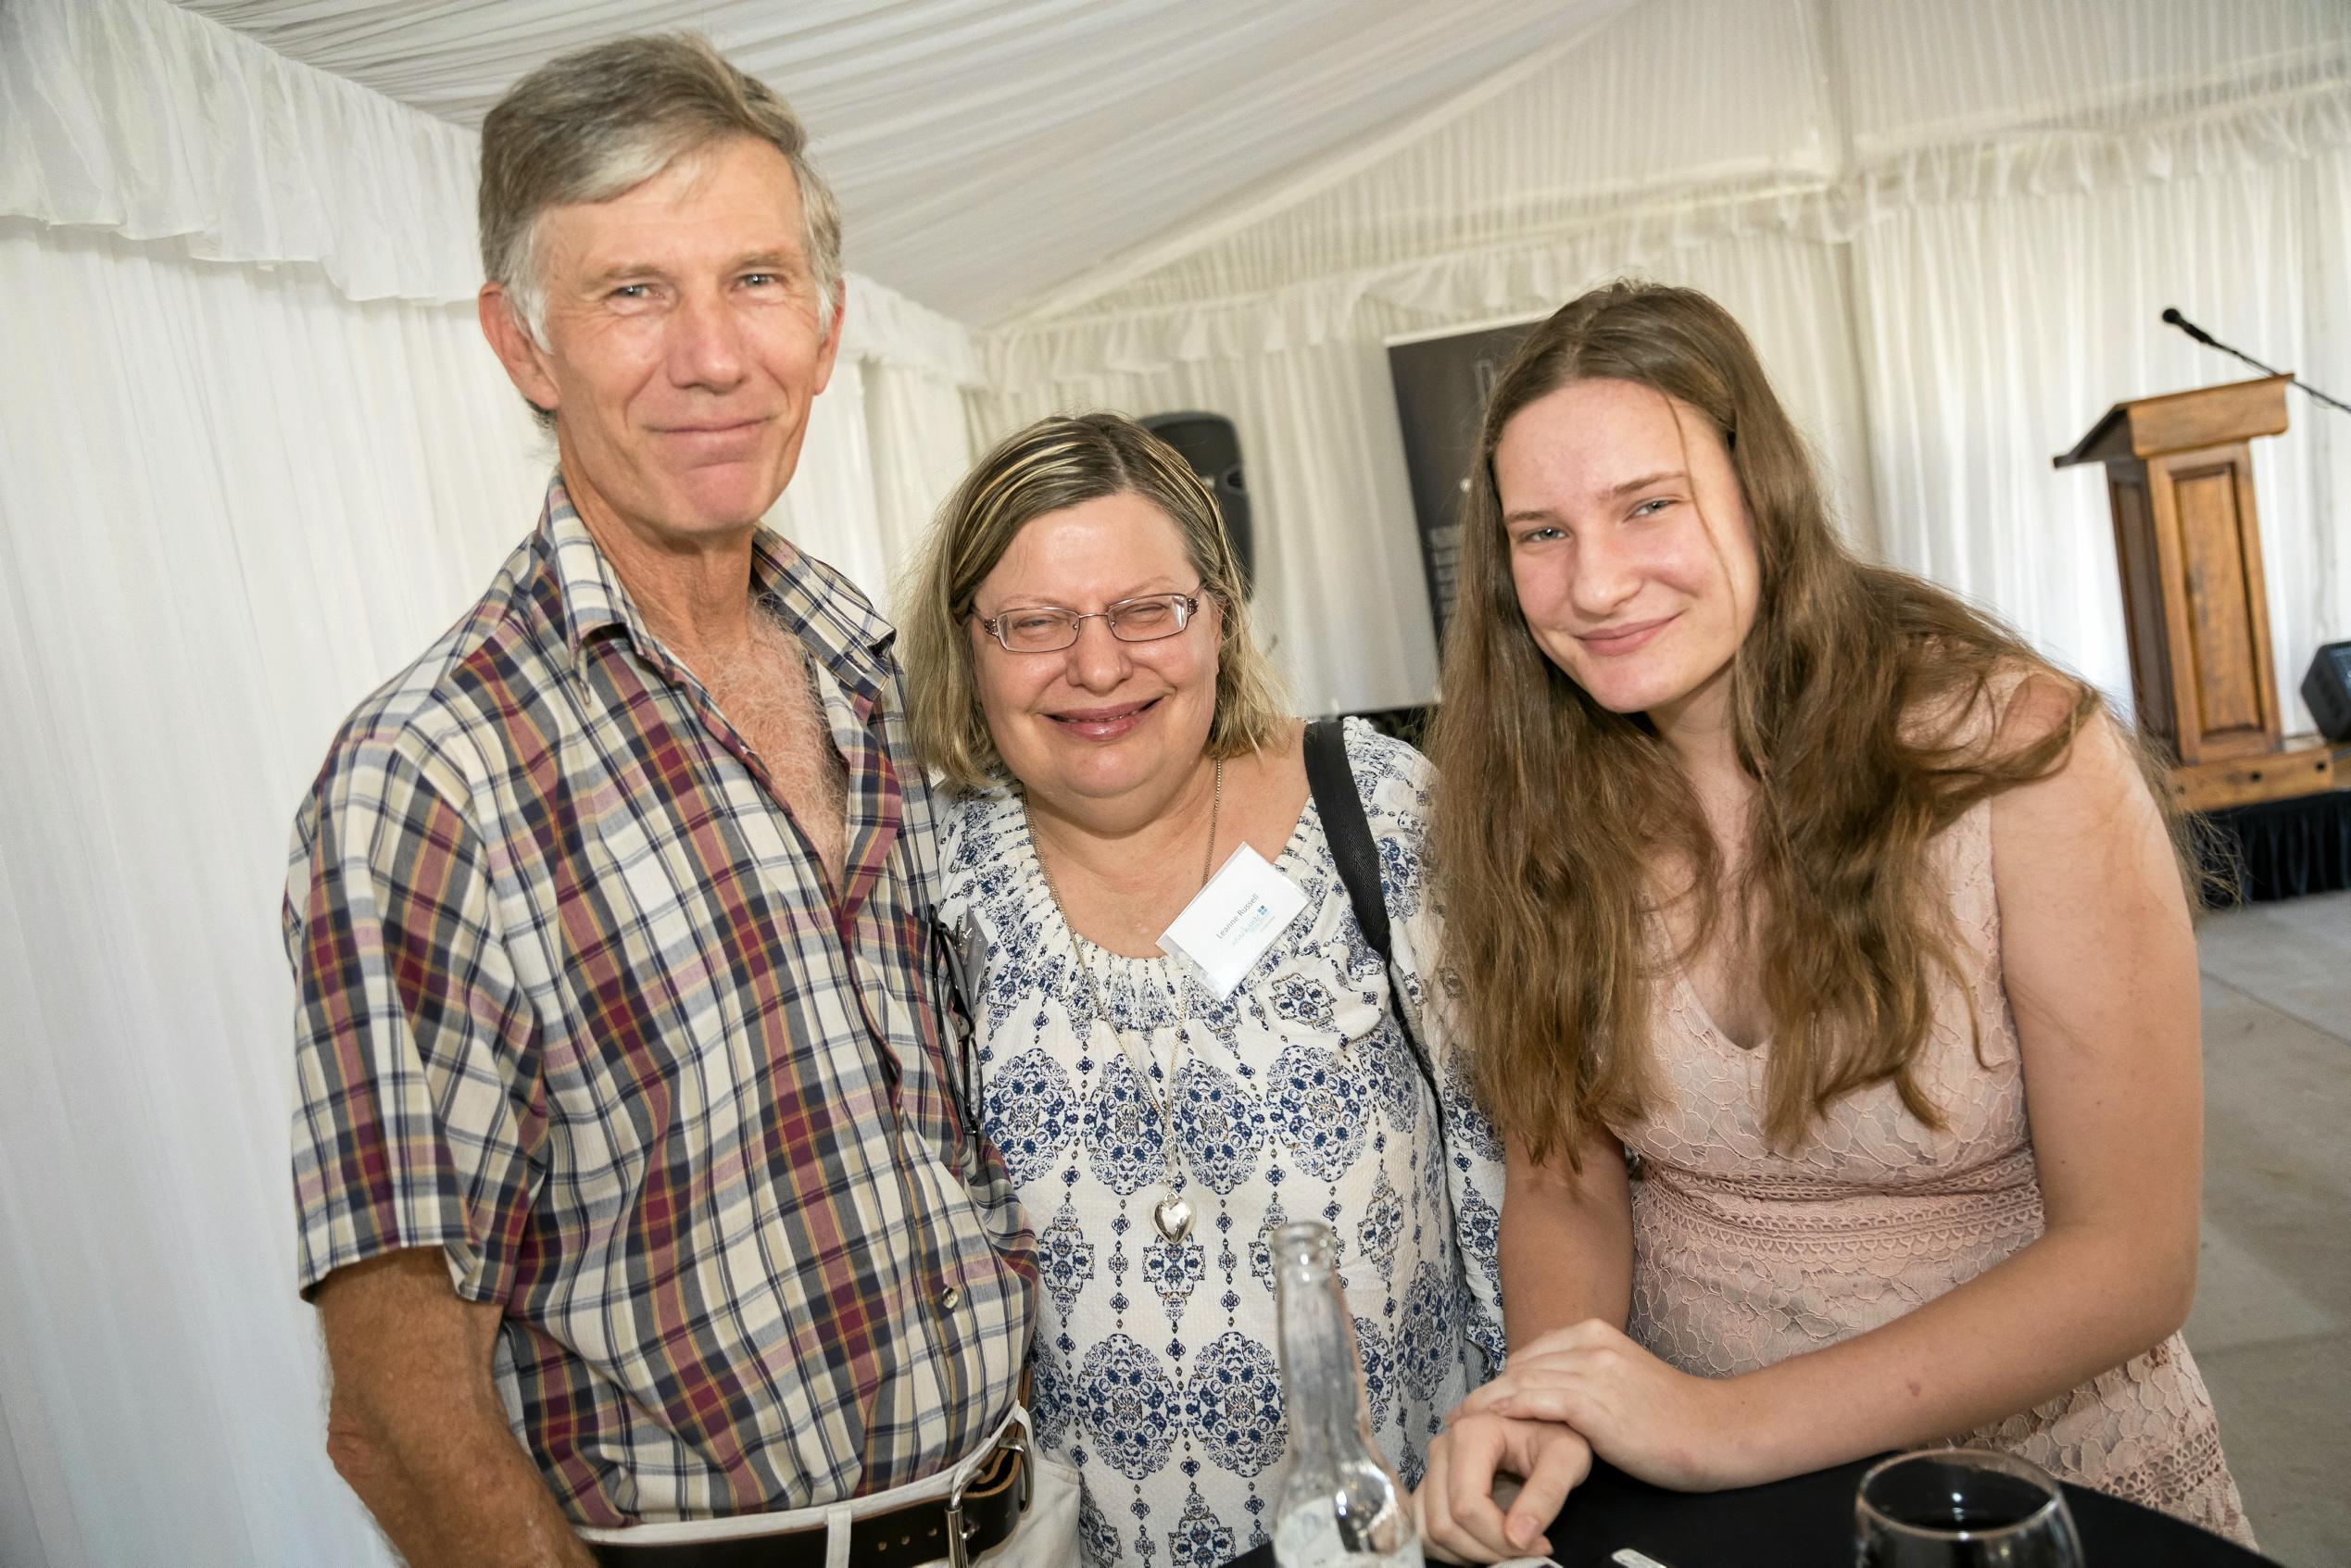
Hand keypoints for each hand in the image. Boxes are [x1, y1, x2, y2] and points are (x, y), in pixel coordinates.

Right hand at [1415, 1412, 1590, 1562]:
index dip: (1499, 1538)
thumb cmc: (1557, 1436)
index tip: (1536, 1544)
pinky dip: (1453, 1548)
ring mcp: (1433, 1467)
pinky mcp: (1431, 1484)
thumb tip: (1518, 1538)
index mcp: (1471, 1434)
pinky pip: (1426, 1529)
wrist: (1547, 1426)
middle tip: (1526, 1550)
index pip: (1467, 1507)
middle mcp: (1443, 1447)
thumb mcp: (1567, 1459)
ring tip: (1508, 1547)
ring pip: (1431, 1531)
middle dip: (1486, 1549)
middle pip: (1446, 1523)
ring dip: (1469, 1552)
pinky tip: (1485, 1542)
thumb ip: (1546, 1495)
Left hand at [1451, 1319, 1754, 1491]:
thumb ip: (1585, 1373)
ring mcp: (1592, 1370)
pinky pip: (1536, 1401)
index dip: (1502, 1379)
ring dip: (1487, 1403)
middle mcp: (1590, 1342)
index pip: (1531, 1352)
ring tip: (1461, 1424)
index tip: (1480, 1401)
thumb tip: (1546, 1388)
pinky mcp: (1594, 1402)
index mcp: (1595, 1331)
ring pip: (1521, 1381)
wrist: (1714, 1431)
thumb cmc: (1670, 1415)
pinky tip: (1488, 1423)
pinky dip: (1507, 1411)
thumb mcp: (1621, 1378)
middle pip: (1520, 1364)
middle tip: (1460, 1415)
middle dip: (1488, 1391)